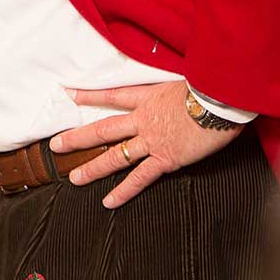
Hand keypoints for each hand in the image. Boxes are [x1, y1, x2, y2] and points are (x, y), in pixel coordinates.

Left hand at [49, 80, 244, 208]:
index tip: (69, 94)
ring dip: (93, 168)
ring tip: (74, 178)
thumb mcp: (189, 78)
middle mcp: (144, 119)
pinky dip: (124, 191)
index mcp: (150, 97)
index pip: (113, 95)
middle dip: (77, 137)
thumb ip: (177, 85)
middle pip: (103, 128)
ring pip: (115, 156)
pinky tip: (108, 202)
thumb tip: (185, 80)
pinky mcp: (166, 159)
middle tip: (56, 144)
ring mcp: (152, 141)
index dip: (90, 95)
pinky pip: (139, 178)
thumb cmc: (213, 86)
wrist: (222, 100)